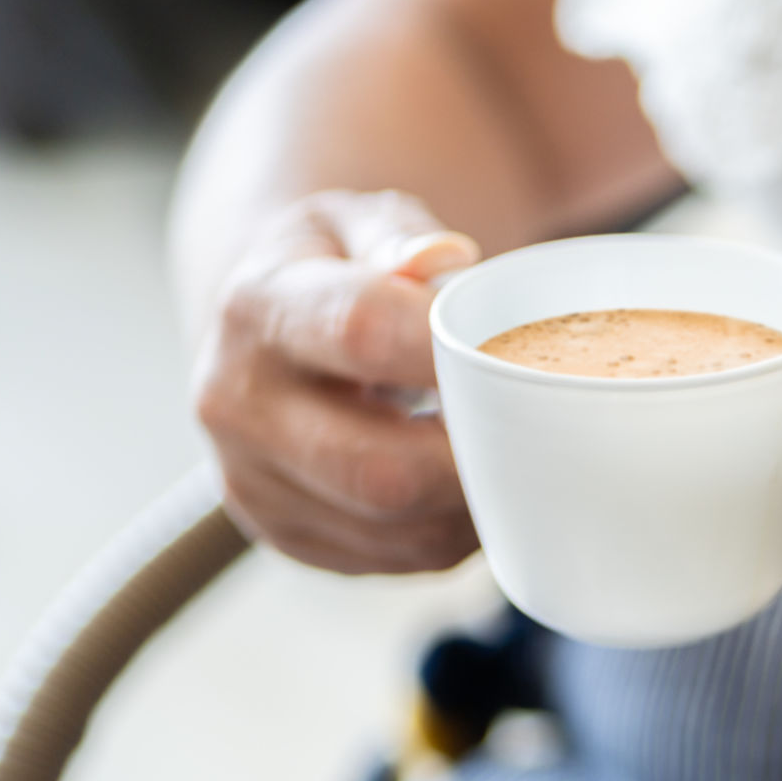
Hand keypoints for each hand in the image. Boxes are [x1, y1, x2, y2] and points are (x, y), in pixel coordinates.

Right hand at [194, 190, 482, 573]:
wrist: (261, 331)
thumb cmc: (334, 268)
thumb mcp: (357, 223)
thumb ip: (402, 236)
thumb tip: (447, 260)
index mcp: (257, 307)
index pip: (362, 333)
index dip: (452, 354)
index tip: (520, 359)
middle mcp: (237, 403)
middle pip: (379, 466)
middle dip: (476, 457)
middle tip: (544, 433)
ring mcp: (253, 483)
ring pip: (398, 526)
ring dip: (476, 502)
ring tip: (516, 456)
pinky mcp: (286, 536)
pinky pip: (400, 557)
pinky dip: (458, 530)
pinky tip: (477, 487)